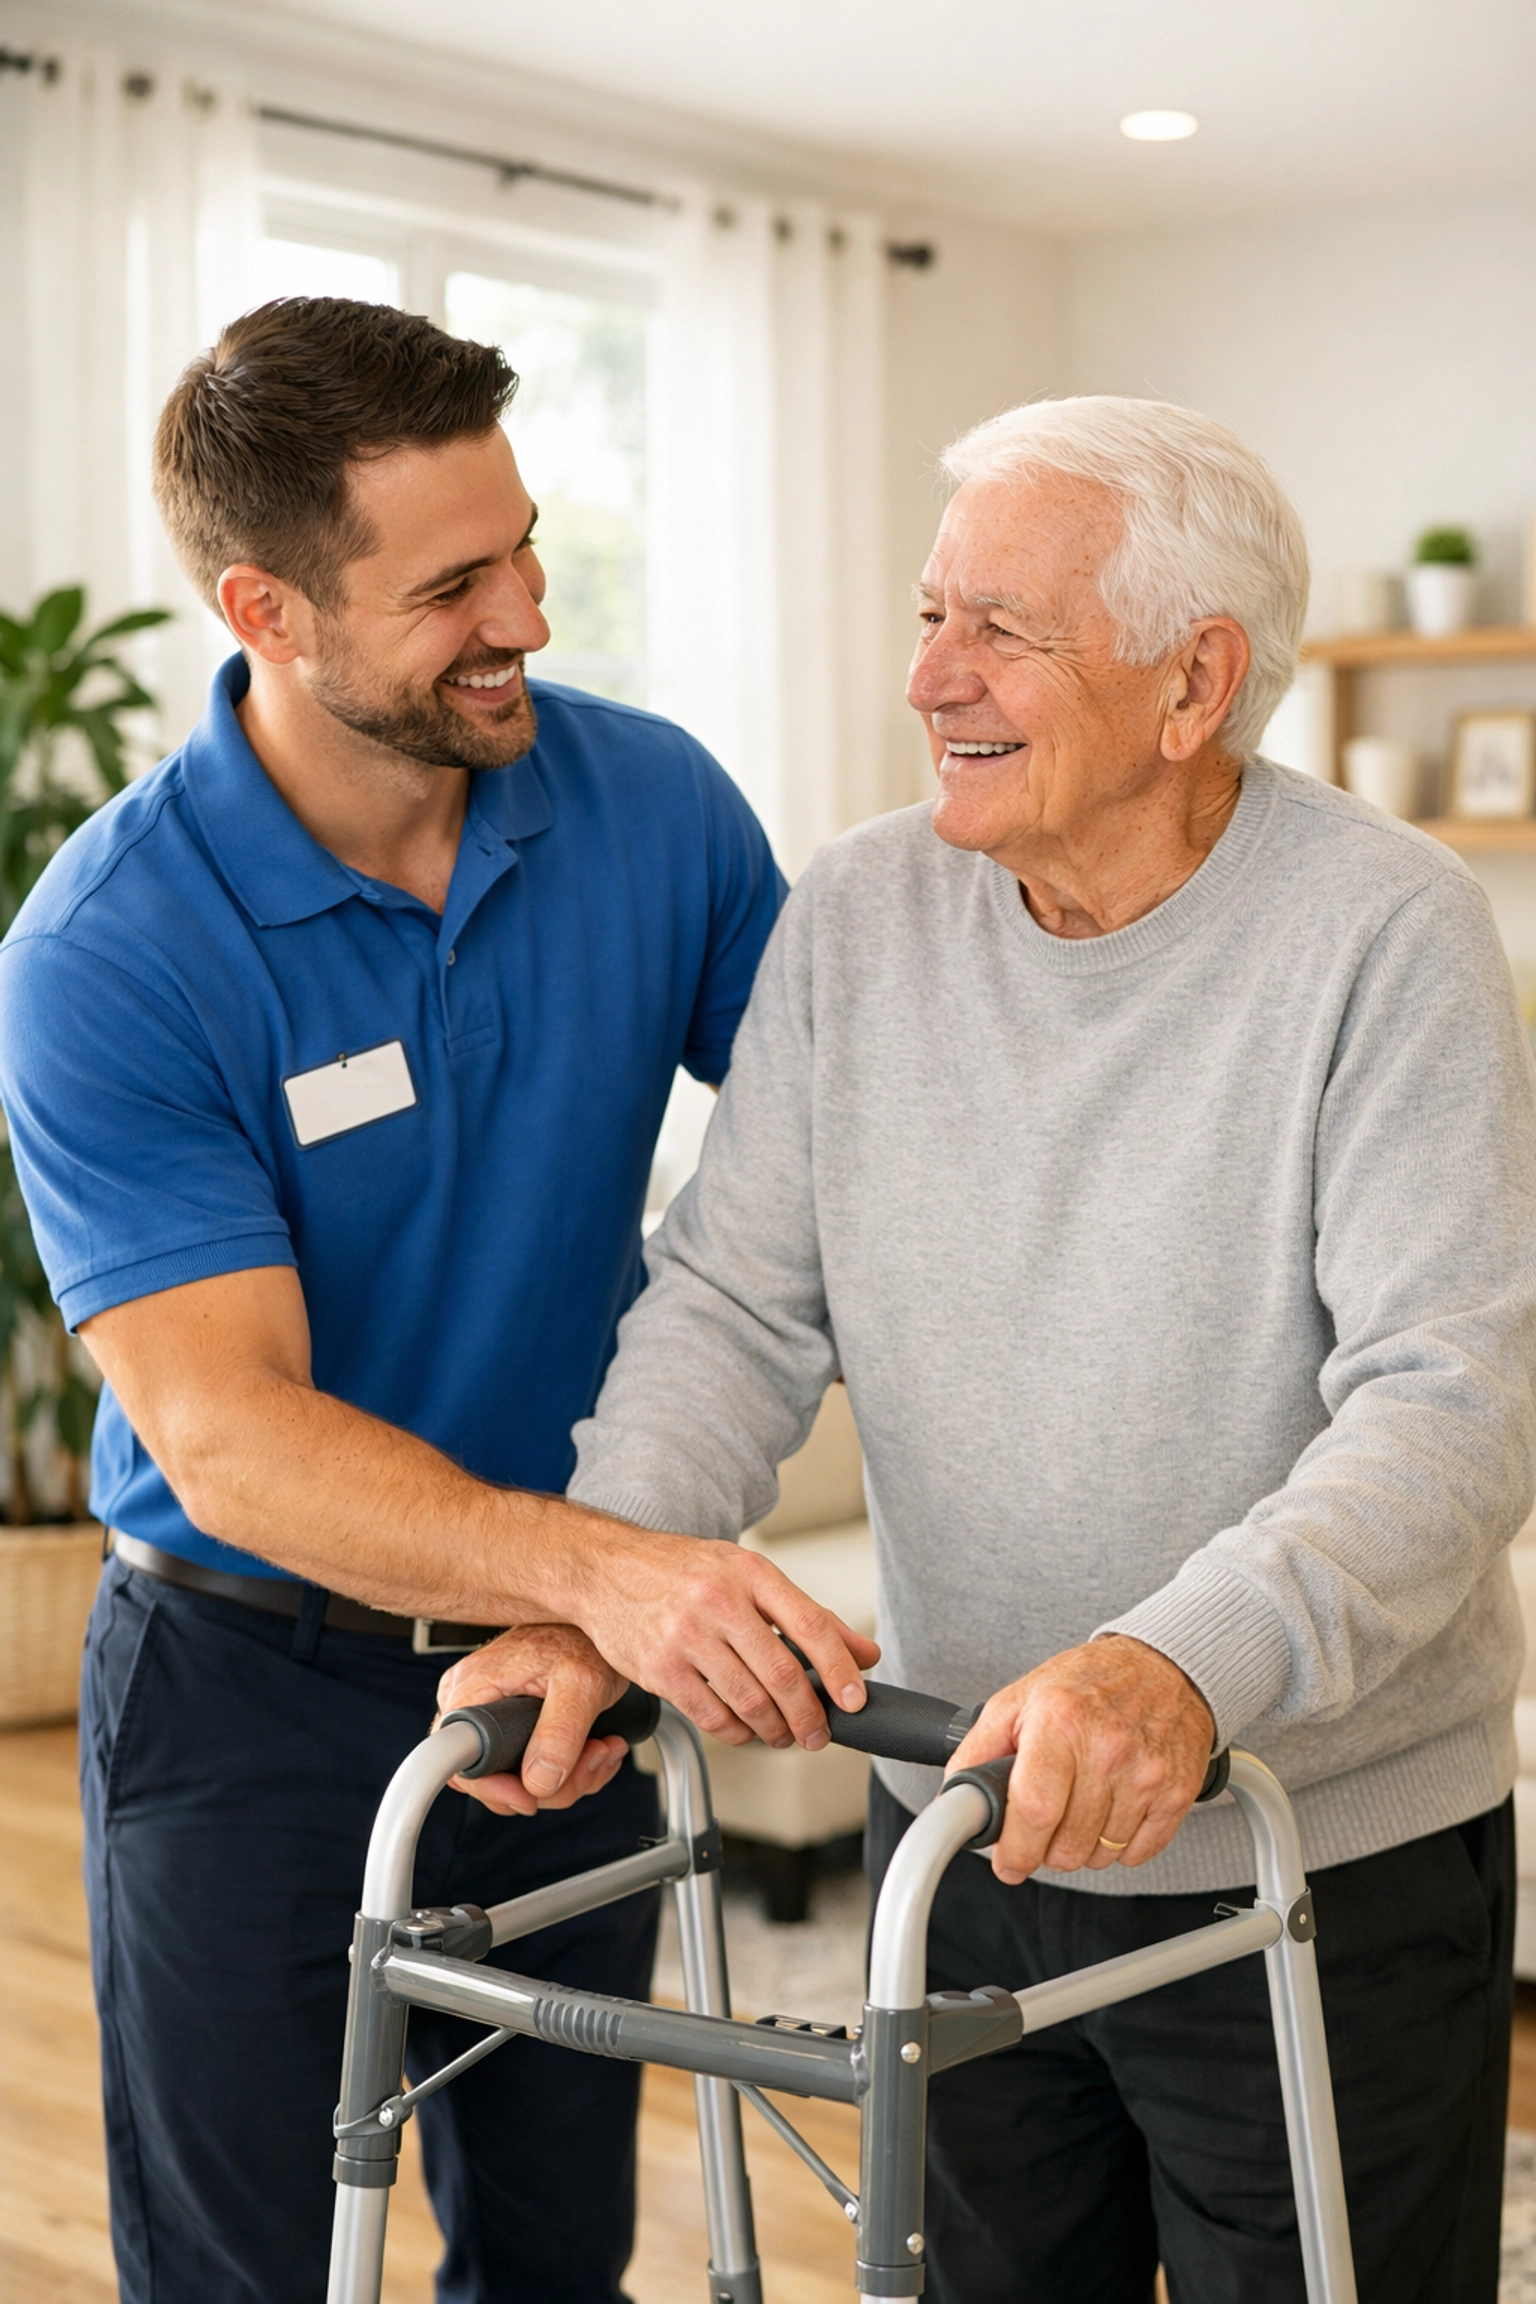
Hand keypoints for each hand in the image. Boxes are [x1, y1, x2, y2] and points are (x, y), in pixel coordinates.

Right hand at [436, 1625, 632, 1817]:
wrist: (596, 1625)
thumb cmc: (583, 1637)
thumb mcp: (581, 1682)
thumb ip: (560, 1733)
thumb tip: (539, 1781)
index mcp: (472, 1689)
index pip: (462, 1766)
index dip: (498, 1790)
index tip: (533, 1797)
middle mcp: (473, 1704)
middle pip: (496, 1780)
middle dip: (553, 1784)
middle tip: (591, 1759)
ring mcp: (491, 1717)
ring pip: (521, 1780)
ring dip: (572, 1776)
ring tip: (600, 1748)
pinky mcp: (511, 1727)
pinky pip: (532, 1769)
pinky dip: (571, 1769)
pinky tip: (595, 1748)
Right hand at [551, 1524, 879, 1753]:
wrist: (604, 1568)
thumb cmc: (679, 1571)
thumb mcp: (746, 1575)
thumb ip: (806, 1614)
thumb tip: (863, 1654)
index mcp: (750, 1573)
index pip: (811, 1625)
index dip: (840, 1670)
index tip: (855, 1701)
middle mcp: (719, 1602)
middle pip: (783, 1674)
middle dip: (809, 1716)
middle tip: (818, 1733)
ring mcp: (686, 1637)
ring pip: (749, 1702)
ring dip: (774, 1730)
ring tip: (782, 1735)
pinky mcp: (659, 1669)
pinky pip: (711, 1716)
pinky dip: (736, 1733)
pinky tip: (744, 1730)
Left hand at [945, 1636, 1214, 1883]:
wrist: (1163, 1666)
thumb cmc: (1087, 1684)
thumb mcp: (1019, 1699)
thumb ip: (979, 1749)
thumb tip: (955, 1798)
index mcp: (1060, 1721)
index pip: (1034, 1808)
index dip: (1016, 1849)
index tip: (1008, 1862)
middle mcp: (1106, 1747)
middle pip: (1067, 1845)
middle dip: (1046, 1848)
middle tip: (1045, 1822)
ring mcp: (1146, 1772)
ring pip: (1100, 1855)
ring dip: (1082, 1846)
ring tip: (1081, 1806)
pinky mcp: (1176, 1791)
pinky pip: (1137, 1854)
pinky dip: (1120, 1846)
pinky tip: (1113, 1810)